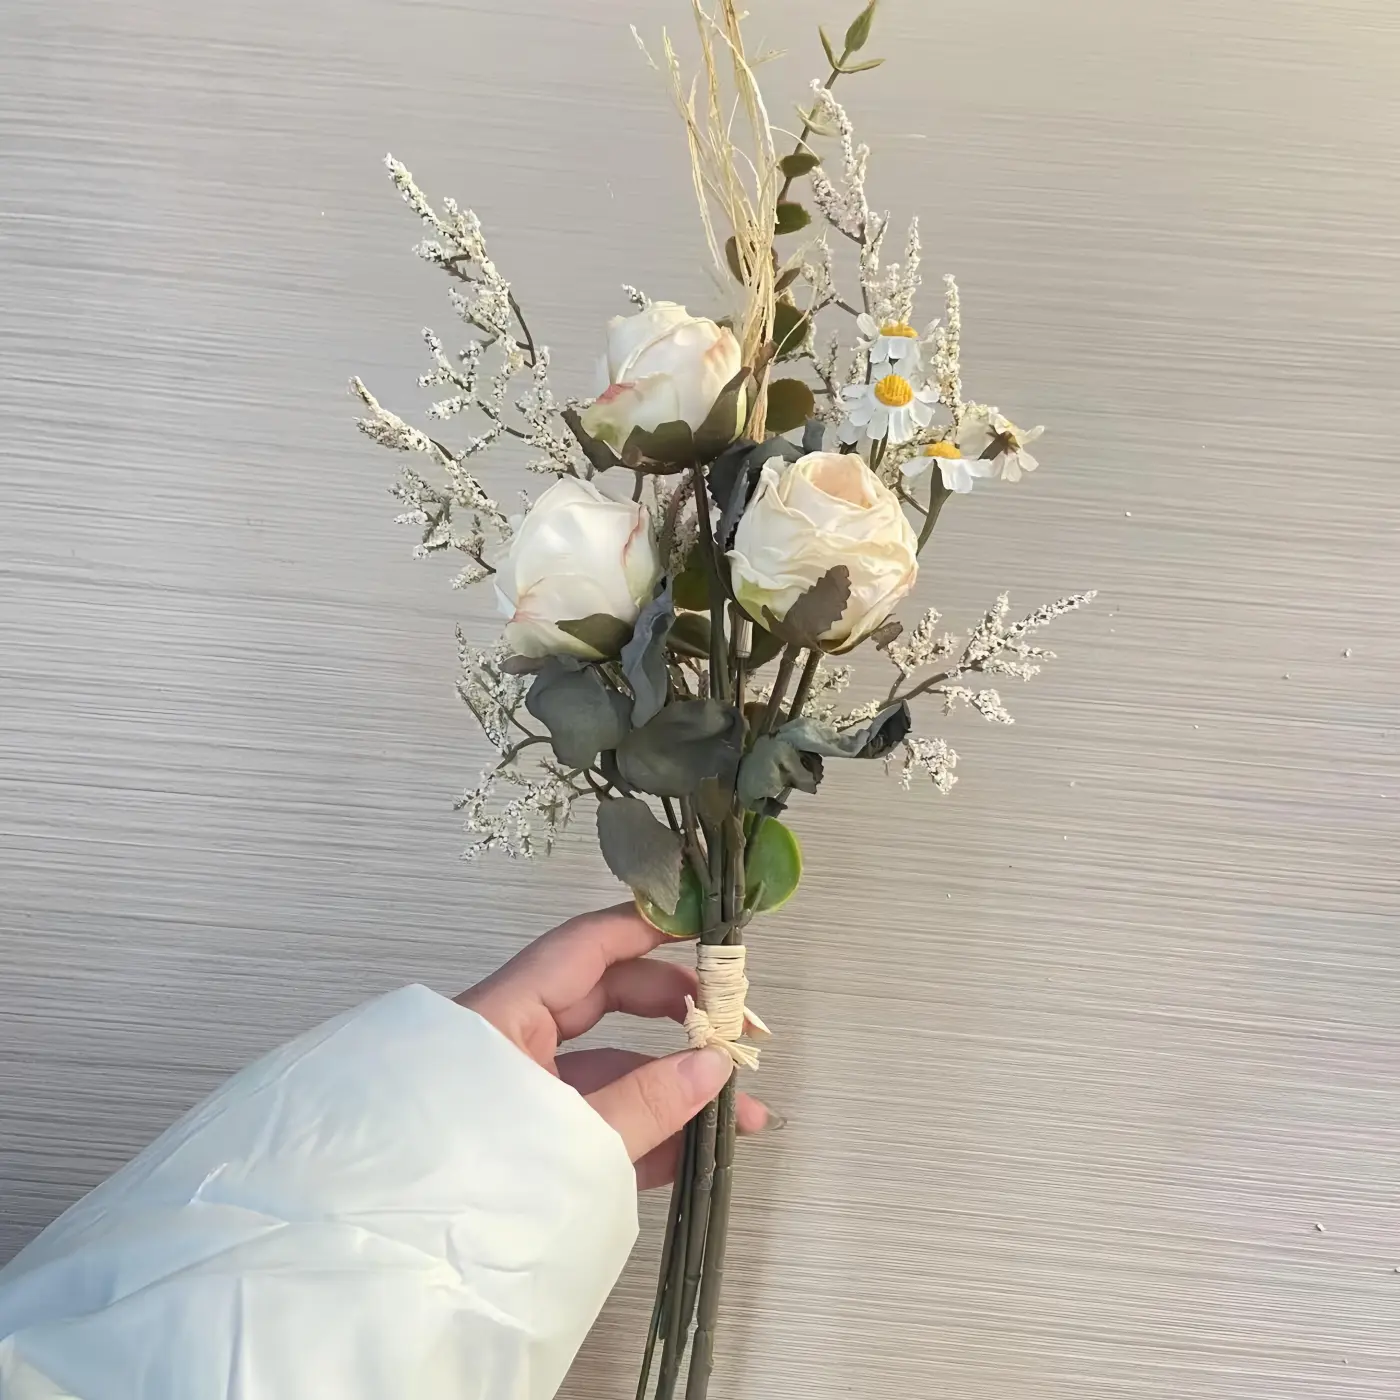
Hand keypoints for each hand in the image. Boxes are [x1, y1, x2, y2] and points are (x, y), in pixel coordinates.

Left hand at [456, 905, 771, 1187]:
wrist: (399, 1277)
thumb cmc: (460, 1189)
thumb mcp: (565, 1141)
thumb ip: (644, 1104)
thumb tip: (714, 1065)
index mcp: (501, 1017)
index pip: (583, 947)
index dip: (644, 929)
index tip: (701, 926)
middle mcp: (510, 1042)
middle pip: (604, 1000)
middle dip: (677, 1011)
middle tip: (734, 1023)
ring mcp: (521, 1094)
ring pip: (607, 1067)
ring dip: (673, 1085)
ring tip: (739, 1108)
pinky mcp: (529, 1142)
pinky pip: (595, 1119)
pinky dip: (646, 1130)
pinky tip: (698, 1146)